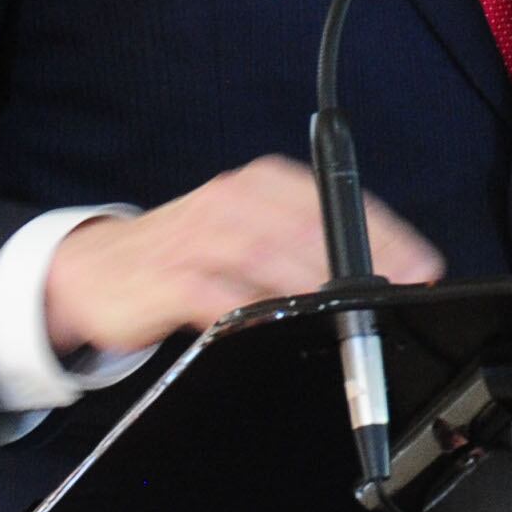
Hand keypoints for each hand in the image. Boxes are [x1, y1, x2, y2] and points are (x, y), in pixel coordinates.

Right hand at [45, 155, 443, 361]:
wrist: (91, 269)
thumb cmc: (183, 252)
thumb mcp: (244, 232)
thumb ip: (302, 245)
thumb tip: (378, 271)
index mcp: (260, 185)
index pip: (334, 202)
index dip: (385, 235)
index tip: (421, 266)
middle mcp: (233, 202)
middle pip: (308, 231)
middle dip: (359, 268)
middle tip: (395, 297)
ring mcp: (199, 239)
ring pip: (269, 259)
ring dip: (315, 289)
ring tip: (349, 314)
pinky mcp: (169, 280)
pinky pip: (217, 297)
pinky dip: (251, 312)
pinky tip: (277, 326)